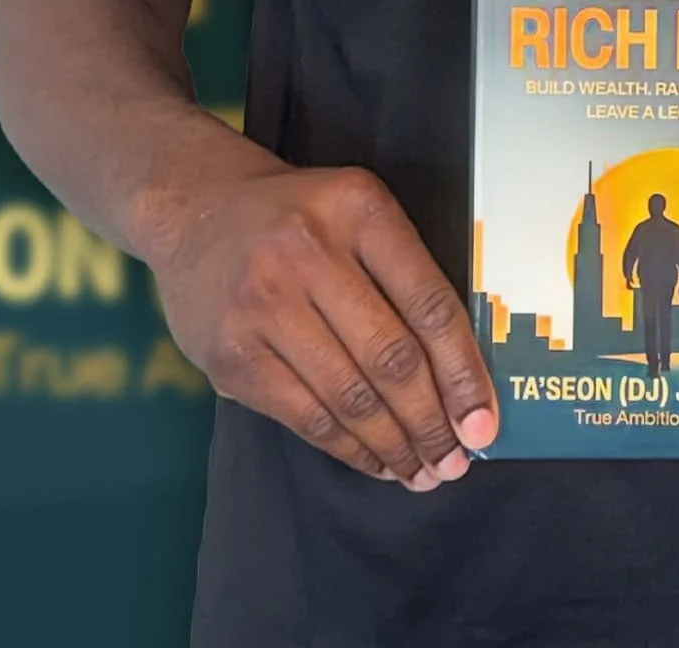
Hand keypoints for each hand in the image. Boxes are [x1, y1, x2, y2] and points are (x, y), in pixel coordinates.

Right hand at [149, 159, 497, 489]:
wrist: (195, 207)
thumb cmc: (298, 217)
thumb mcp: (356, 211)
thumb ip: (404, 275)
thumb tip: (459, 376)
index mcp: (359, 209)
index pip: (429, 303)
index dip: (463, 372)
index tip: (483, 421)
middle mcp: (309, 252)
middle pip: (391, 357)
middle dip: (432, 422)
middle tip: (456, 462)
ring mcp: (263, 304)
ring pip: (350, 396)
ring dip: (395, 445)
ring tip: (422, 472)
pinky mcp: (231, 353)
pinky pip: (305, 416)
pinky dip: (349, 448)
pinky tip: (376, 462)